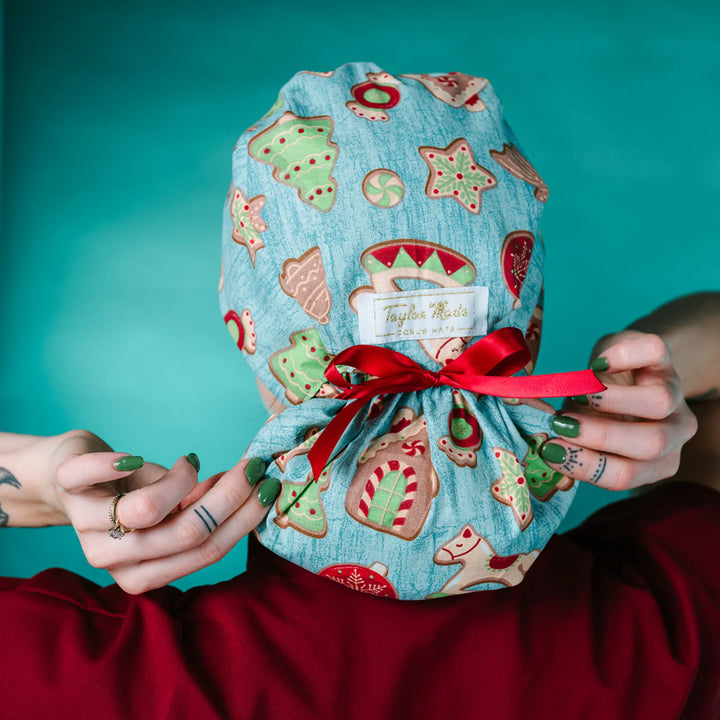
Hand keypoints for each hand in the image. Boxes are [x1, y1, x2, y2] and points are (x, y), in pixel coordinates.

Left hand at [52, 431, 279, 593]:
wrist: (65, 478)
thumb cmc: (127, 494)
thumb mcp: (167, 512)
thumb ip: (199, 511)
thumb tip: (252, 488)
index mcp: (141, 572)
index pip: (206, 551)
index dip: (243, 519)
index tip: (269, 487)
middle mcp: (112, 558)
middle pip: (186, 533)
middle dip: (230, 496)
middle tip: (253, 466)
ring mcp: (86, 525)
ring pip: (148, 511)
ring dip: (184, 480)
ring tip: (190, 463)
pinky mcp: (67, 484)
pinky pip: (87, 475)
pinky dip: (114, 462)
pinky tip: (134, 457)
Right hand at [539, 331, 697, 490]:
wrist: (629, 370)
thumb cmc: (602, 412)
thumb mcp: (588, 435)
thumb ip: (575, 444)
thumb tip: (546, 447)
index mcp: (657, 462)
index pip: (627, 475)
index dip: (587, 466)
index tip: (550, 450)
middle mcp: (675, 432)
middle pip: (651, 444)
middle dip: (600, 436)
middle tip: (562, 424)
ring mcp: (675, 392)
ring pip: (659, 402)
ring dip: (610, 400)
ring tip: (576, 394)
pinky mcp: (664, 356)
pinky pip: (654, 352)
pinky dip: (624, 356)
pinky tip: (599, 362)